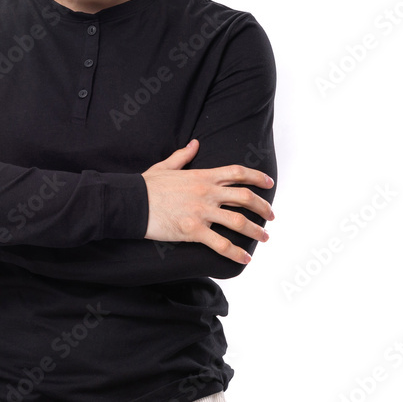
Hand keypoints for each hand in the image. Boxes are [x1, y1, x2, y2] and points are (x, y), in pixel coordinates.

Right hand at [142, 139, 274, 264]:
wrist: (131, 202)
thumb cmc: (147, 185)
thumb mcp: (166, 165)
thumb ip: (184, 155)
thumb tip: (195, 144)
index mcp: (203, 175)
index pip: (238, 172)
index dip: (257, 177)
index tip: (270, 183)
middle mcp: (207, 192)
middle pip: (245, 197)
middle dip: (263, 207)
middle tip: (271, 216)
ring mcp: (201, 211)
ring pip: (238, 221)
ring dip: (256, 230)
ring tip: (265, 238)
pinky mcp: (193, 230)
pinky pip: (220, 243)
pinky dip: (235, 253)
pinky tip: (245, 259)